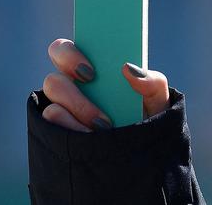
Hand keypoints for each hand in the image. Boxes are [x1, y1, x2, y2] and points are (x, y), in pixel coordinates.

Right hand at [40, 38, 172, 131]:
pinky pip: (53, 127)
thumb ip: (152, 82)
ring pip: (53, 102)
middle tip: (92, 89)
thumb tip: (128, 68)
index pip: (67, 50)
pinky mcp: (57, 136)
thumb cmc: (146, 125)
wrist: (141, 163)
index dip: (70, 53)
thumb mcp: (158, 103)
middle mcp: (72, 89)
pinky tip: (92, 137)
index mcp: (93, 71)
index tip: (91, 71)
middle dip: (71, 82)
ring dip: (79, 110)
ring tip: (104, 125)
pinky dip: (73, 131)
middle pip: (53, 73)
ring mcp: (62, 113)